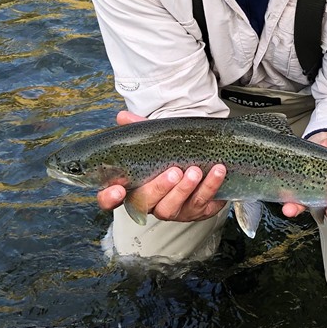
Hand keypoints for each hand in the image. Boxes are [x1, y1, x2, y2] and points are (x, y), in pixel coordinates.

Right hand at [96, 111, 226, 222]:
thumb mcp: (157, 143)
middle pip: (147, 203)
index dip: (109, 198)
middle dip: (160, 188)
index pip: (110, 200)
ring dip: (186, 189)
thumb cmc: (173, 157)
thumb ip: (140, 130)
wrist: (204, 163)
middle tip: (174, 172)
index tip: (118, 189)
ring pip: (173, 207)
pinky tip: (217, 172)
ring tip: (196, 171)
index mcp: (134, 187)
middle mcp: (151, 203)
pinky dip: (210, 187)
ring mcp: (173, 210)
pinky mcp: (196, 212)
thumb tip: (122, 116)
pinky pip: (202, 203)